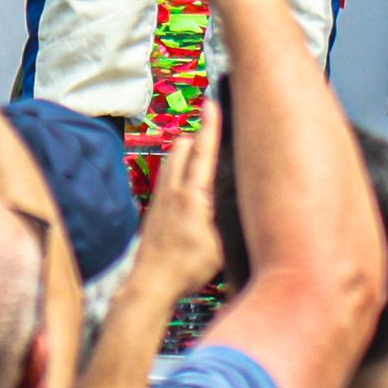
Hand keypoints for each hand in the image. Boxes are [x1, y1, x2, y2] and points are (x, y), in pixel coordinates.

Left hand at [134, 120, 225, 298]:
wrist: (149, 284)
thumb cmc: (187, 268)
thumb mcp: (220, 245)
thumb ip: (228, 219)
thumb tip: (238, 202)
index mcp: (192, 196)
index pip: (203, 152)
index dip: (210, 126)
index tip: (211, 103)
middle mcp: (173, 191)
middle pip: (182, 147)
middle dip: (197, 137)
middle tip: (212, 132)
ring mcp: (160, 199)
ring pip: (171, 160)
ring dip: (185, 152)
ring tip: (200, 154)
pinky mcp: (154, 209)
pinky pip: (166, 177)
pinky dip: (177, 170)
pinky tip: (186, 184)